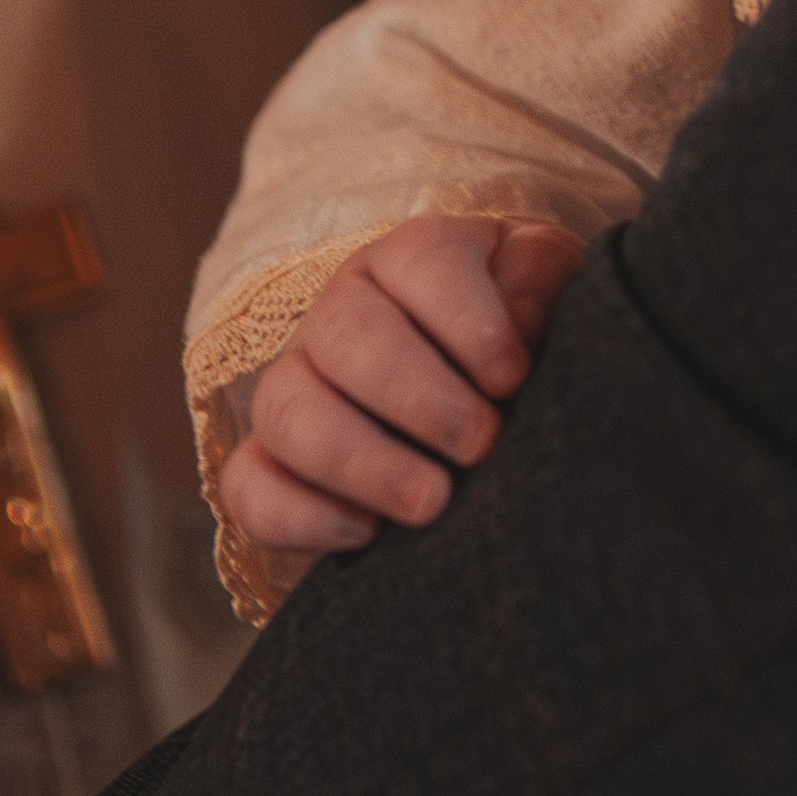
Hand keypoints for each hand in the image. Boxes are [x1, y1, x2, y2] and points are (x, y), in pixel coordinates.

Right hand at [217, 211, 584, 564]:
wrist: (485, 421)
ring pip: (286, 406)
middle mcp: (343, 312)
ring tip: (432, 503)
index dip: (466, 317)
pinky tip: (366, 536)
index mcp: (413, 261)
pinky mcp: (270, 466)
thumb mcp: (548, 295)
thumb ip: (540, 286)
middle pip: (346, 333)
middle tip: (480, 445)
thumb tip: (519, 321)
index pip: (421, 259)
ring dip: (358, 459)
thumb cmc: (525, 341)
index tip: (513, 377)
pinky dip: (299, 512)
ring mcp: (296, 385)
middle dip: (414, 394)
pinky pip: (249, 484)